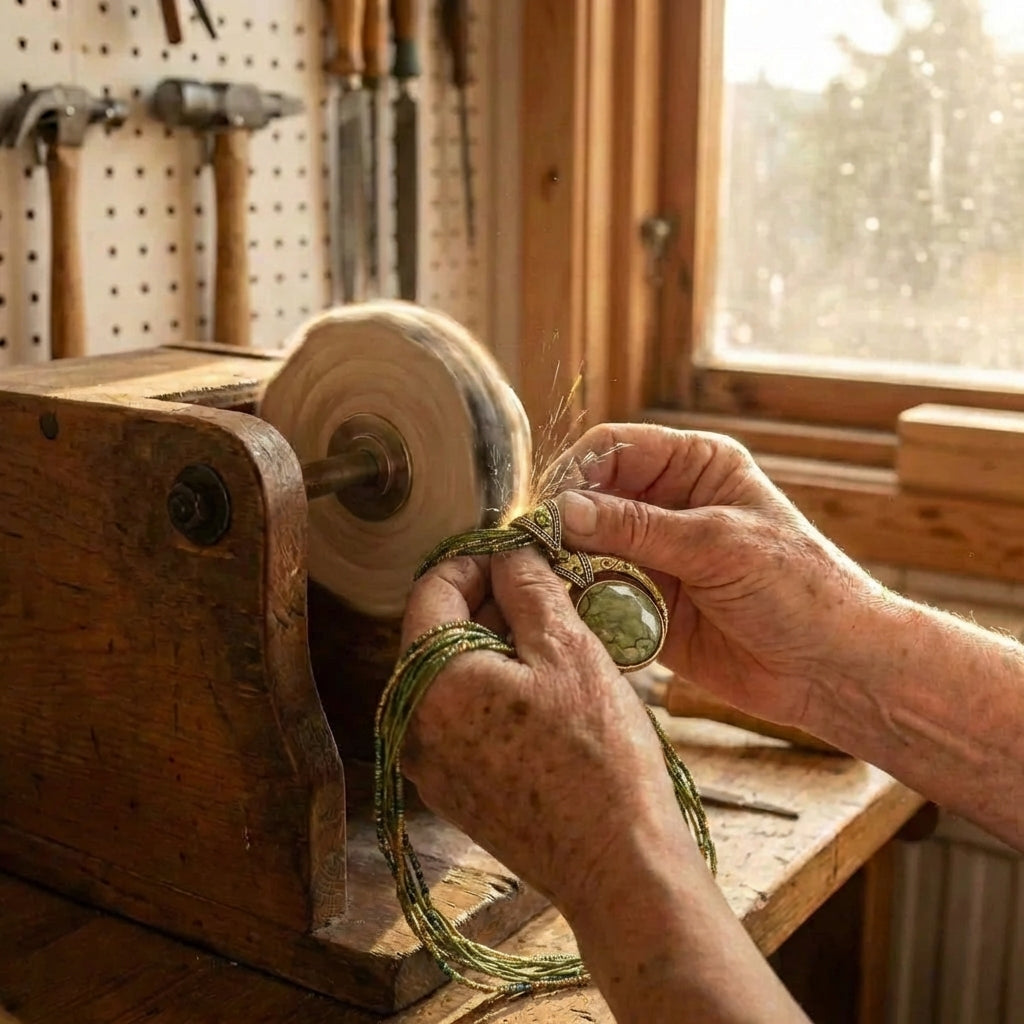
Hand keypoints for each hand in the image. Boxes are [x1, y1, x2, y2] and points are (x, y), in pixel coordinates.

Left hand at [399, 547, 696, 914]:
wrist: (618, 866)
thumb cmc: (598, 758)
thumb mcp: (568, 649)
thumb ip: (528, 587)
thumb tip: (508, 551)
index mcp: (428, 682)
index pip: (432, 588)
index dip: (476, 558)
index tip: (516, 551)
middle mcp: (411, 723)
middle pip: (438, 631)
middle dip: (490, 601)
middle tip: (545, 587)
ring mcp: (429, 762)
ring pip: (453, 673)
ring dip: (497, 642)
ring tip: (554, 633)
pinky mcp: (455, 789)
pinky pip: (463, 714)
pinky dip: (496, 686)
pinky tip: (547, 685)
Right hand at [557, 424, 885, 729]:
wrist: (832, 670)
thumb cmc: (799, 589)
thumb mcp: (717, 545)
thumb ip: (637, 528)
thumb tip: (562, 511)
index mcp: (694, 466)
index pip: (614, 449)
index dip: (576, 472)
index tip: (549, 508)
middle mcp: (667, 505)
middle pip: (590, 499)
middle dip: (565, 525)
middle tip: (542, 554)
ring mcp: (654, 557)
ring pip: (585, 550)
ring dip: (569, 568)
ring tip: (560, 588)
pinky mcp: (645, 605)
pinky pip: (597, 597)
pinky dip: (583, 606)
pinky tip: (581, 617)